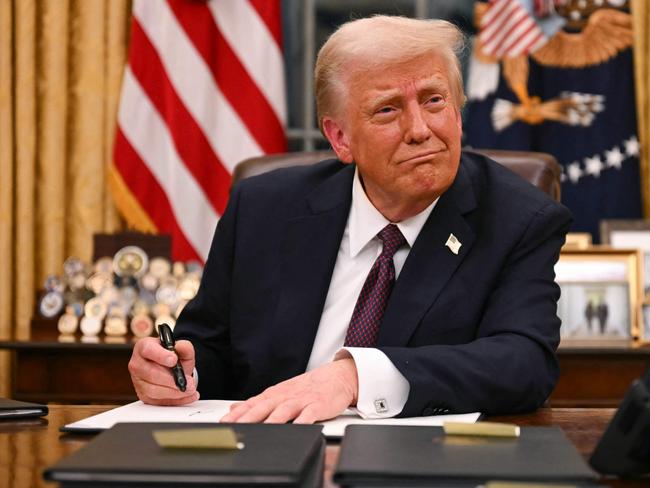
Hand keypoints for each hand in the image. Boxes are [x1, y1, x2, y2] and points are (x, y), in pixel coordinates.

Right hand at [128, 337, 198, 404]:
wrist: (170, 368)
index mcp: (144, 347)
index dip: (160, 355)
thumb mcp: (181, 349)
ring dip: (174, 392)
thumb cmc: (172, 356)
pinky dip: (175, 400)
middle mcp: (137, 364)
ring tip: (189, 389)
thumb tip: (180, 347)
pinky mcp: (144, 395)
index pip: (148, 350)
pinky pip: (158, 401)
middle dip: (171, 380)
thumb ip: (184, 346)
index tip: (174, 360)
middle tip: (188, 382)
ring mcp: (138, 381)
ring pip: (153, 390)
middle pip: (151, 373)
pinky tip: (187, 396)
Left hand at [221, 358, 358, 423]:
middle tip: (235, 427)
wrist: (337, 377)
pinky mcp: (318, 405)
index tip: (224, 423)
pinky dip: (302, 422)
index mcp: (275, 394)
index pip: (252, 404)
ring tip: (262, 430)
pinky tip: (296, 428)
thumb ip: (258, 402)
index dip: (237, 414)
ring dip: (272, 420)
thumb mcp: (281, 392)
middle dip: (248, 417)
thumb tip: (234, 408)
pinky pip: (309, 414)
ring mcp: (301, 400)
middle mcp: (285, 396)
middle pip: (264, 407)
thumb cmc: (308, 387)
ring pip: (284, 410)